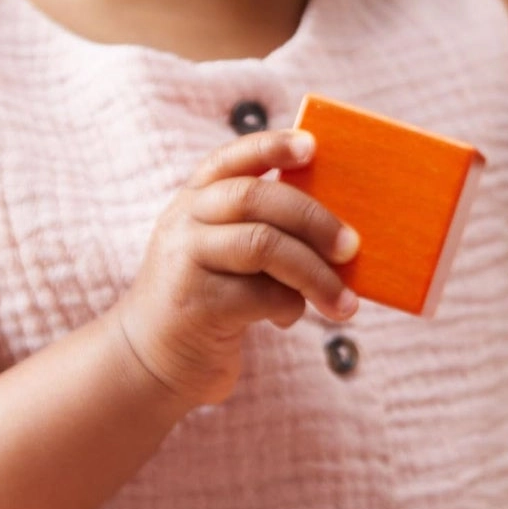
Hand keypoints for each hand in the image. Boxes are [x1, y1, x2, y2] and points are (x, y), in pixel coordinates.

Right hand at [115, 130, 358, 407]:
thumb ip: (267, 236)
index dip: (272, 146)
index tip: (313, 145)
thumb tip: (342, 241)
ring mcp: (185, 261)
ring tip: (345, 304)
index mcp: (197, 200)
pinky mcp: (196, 304)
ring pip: (262, 245)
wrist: (154, 362)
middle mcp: (185, 221)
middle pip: (254, 198)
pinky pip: (261, 295)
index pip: (231, 159)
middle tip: (353, 248)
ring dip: (316, 274)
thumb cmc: (215, 304)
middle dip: (314, 220)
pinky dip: (290, 308)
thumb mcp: (233, 259)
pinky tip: (288, 319)